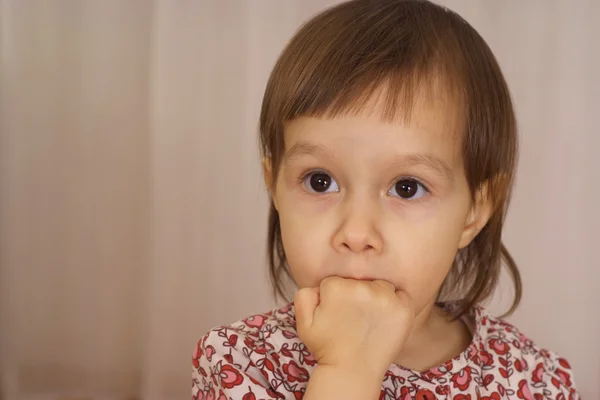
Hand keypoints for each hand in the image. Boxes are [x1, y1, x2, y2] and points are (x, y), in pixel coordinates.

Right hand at [294, 276, 413, 375]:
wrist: (352, 370)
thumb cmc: (327, 346)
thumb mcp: (304, 322)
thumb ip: (304, 295)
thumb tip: (319, 286)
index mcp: (337, 287)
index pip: (336, 281)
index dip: (334, 298)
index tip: (336, 315)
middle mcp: (363, 288)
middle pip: (359, 281)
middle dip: (355, 295)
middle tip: (352, 319)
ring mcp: (386, 298)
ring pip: (380, 286)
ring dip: (376, 297)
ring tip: (368, 319)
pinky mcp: (403, 309)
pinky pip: (401, 294)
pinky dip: (396, 303)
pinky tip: (385, 318)